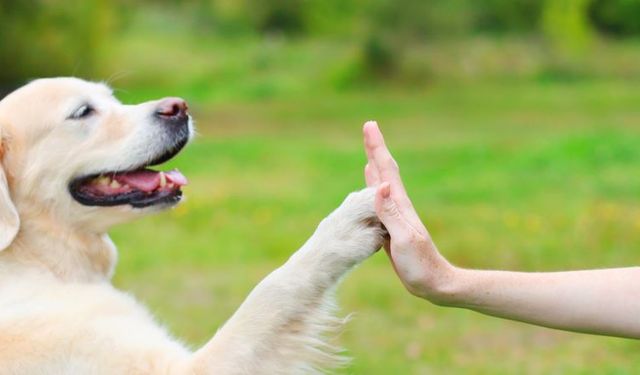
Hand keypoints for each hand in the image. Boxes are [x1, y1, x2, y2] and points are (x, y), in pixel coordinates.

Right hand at [363, 121, 455, 302]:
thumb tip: (381, 185)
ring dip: (375, 166)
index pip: (386, 171)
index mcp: (400, 206)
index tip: (370, 126)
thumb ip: (391, 213)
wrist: (434, 283)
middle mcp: (398, 206)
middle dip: (376, 149)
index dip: (377, 148)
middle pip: (385, 171)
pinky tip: (372, 187)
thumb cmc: (421, 265)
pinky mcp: (392, 227)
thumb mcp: (404, 239)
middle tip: (369, 128)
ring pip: (382, 184)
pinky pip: (379, 202)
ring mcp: (396, 216)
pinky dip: (373, 189)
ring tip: (370, 153)